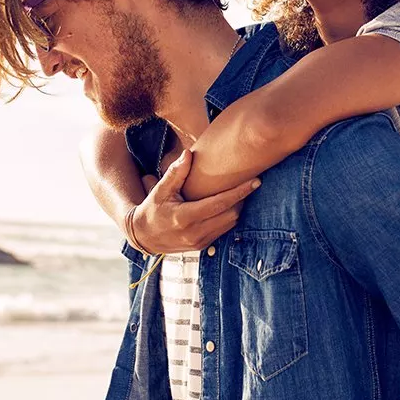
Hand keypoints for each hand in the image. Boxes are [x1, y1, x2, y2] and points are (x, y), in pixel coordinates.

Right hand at [127, 151, 259, 254]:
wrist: (143, 237)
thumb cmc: (152, 208)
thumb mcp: (160, 190)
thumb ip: (176, 172)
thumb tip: (189, 153)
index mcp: (185, 217)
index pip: (221, 203)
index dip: (240, 192)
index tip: (256, 181)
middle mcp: (195, 232)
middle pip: (231, 214)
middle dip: (243, 198)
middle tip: (252, 182)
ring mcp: (200, 242)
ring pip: (230, 224)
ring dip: (238, 208)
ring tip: (243, 191)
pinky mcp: (202, 246)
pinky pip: (224, 231)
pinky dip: (230, 217)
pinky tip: (230, 204)